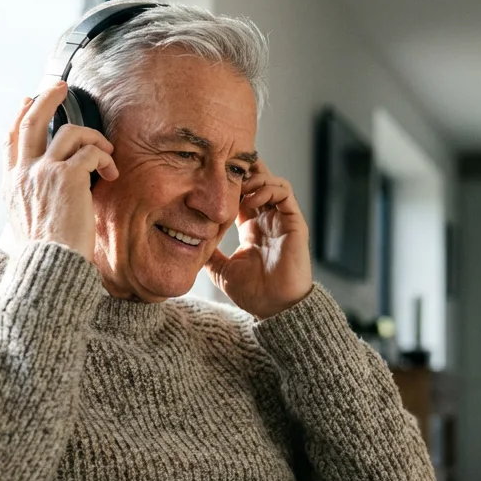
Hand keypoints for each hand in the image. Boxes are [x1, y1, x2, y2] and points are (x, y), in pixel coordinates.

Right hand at [0, 81, 118, 262]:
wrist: (51, 268)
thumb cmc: (47, 257)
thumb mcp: (28, 226)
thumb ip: (33, 204)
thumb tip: (45, 199)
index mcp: (11, 186)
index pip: (11, 140)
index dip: (20, 116)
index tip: (29, 101)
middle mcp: (23, 174)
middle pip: (31, 120)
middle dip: (47, 97)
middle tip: (62, 87)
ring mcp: (43, 172)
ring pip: (70, 132)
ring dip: (94, 137)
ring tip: (107, 154)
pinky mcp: (67, 176)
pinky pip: (91, 151)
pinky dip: (105, 157)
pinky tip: (111, 173)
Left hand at [204, 160, 313, 318]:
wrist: (275, 308)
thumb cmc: (253, 293)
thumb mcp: (221, 270)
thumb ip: (208, 254)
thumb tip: (186, 243)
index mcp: (252, 228)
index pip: (243, 195)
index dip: (231, 184)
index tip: (212, 180)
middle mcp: (268, 220)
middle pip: (260, 182)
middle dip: (244, 173)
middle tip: (226, 172)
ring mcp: (282, 220)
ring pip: (273, 182)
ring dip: (255, 180)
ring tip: (240, 189)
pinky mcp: (294, 222)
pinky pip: (284, 192)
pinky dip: (268, 188)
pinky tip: (251, 199)